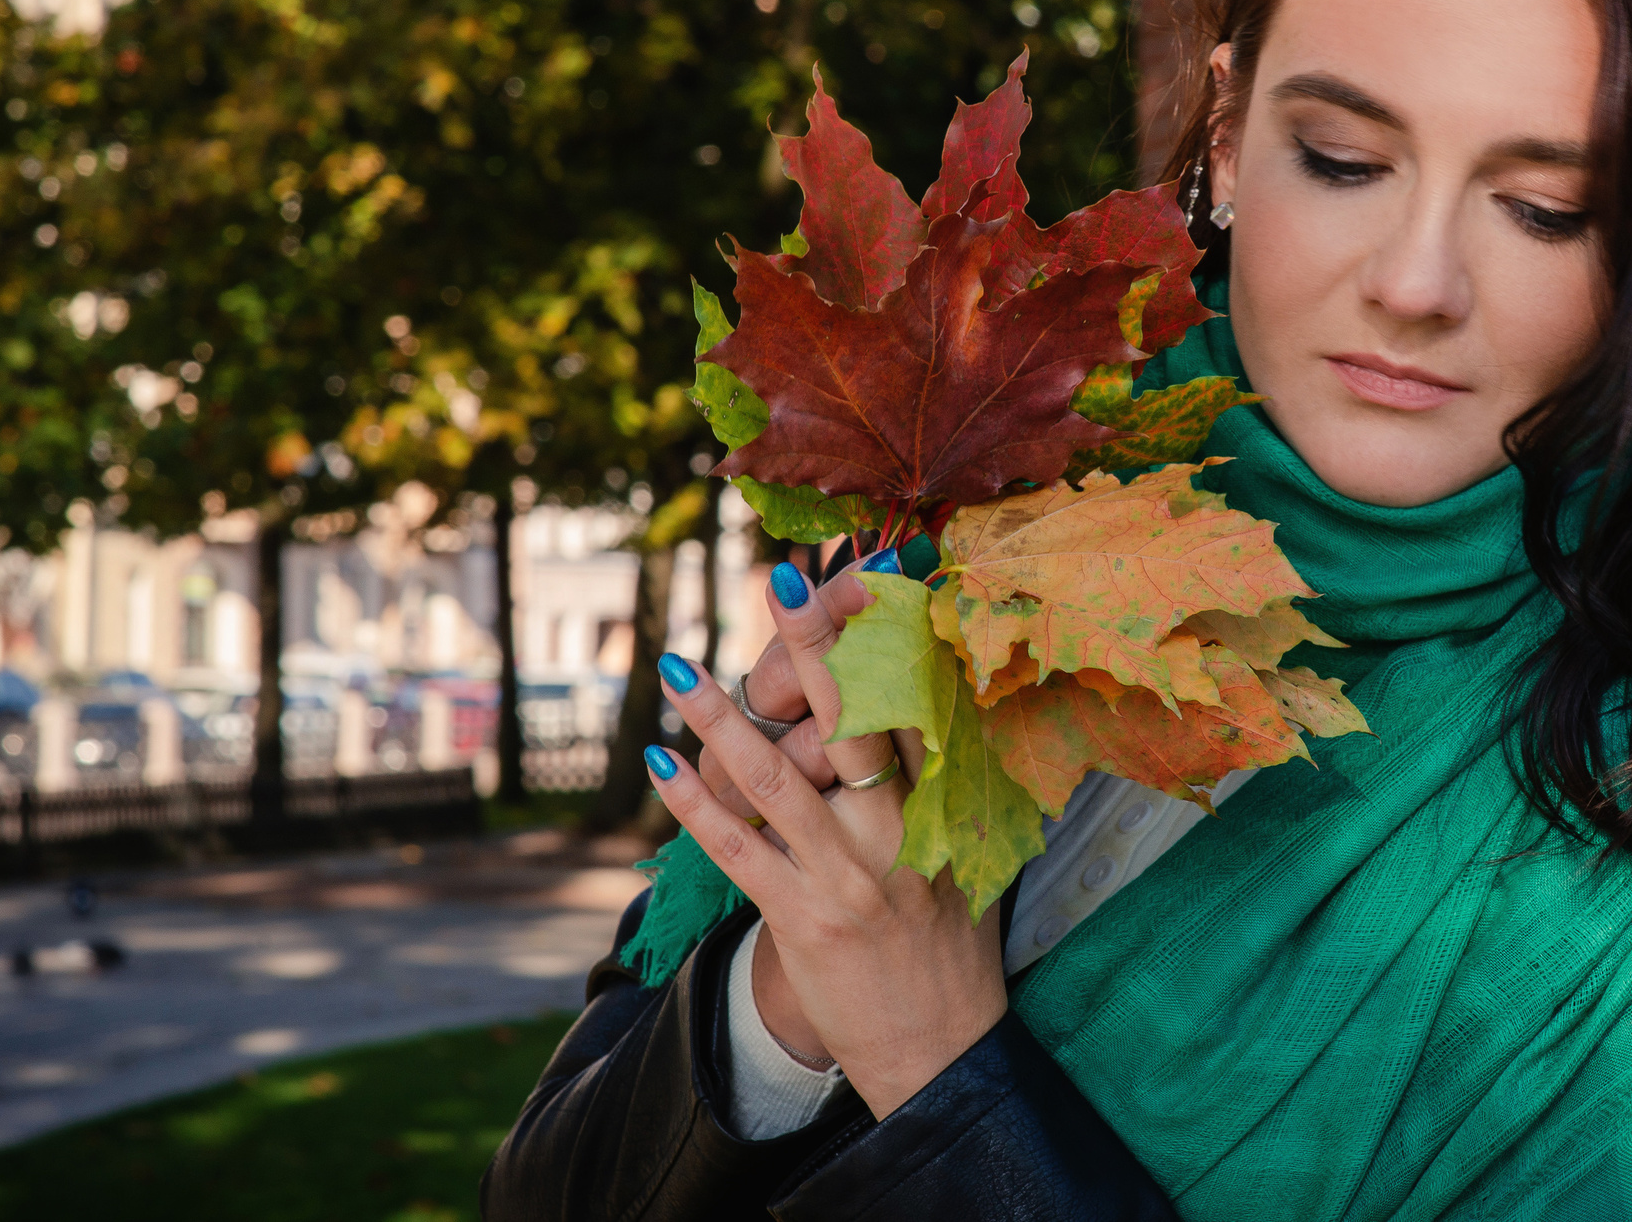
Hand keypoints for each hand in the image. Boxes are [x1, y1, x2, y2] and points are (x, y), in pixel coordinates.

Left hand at [646, 554, 1007, 1117]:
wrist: (941, 1053)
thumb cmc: (952, 951)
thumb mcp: (968, 860)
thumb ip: (942, 792)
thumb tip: (929, 716)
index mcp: (943, 809)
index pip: (915, 703)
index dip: (883, 638)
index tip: (857, 577)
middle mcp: (899, 832)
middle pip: (854, 720)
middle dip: (814, 647)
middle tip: (782, 579)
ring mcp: (850, 876)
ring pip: (780, 779)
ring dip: (723, 719)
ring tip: (679, 668)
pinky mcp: (804, 920)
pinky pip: (740, 850)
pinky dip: (696, 805)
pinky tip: (662, 765)